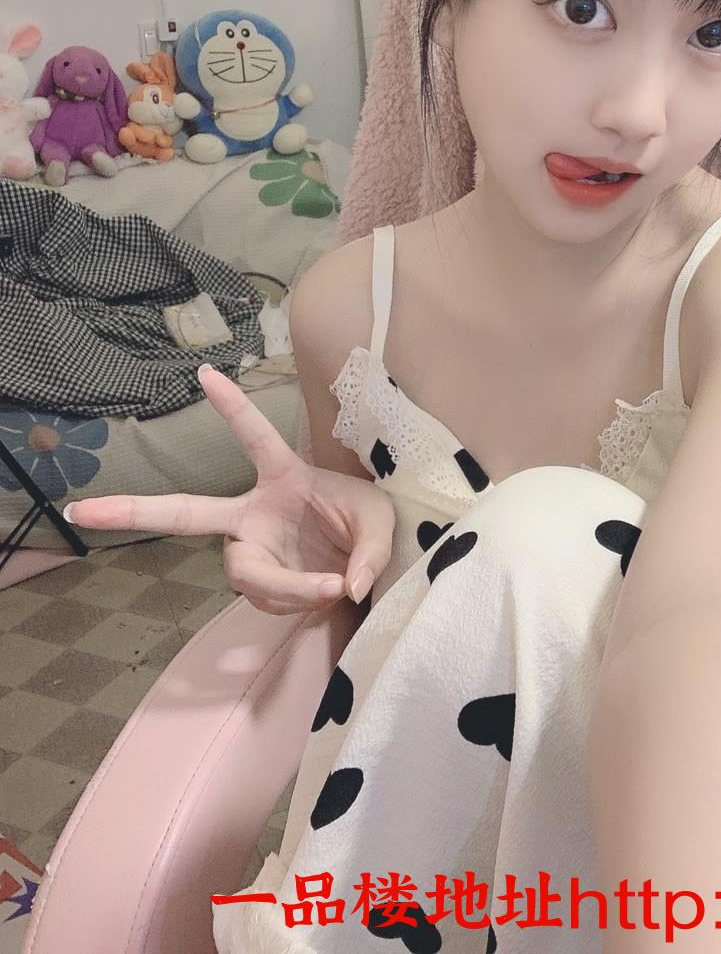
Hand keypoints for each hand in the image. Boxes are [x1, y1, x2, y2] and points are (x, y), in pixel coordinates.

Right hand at [64, 365, 394, 614]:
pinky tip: (323, 595)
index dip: (232, 407)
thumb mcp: (383, 524)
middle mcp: (253, 514)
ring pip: (246, 575)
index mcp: (284, 478)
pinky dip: (299, 601)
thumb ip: (369, 552)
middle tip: (84, 510)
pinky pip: (269, 600)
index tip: (205, 371)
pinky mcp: (259, 584)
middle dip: (134, 510)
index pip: (254, 438)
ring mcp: (250, 550)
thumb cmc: (367, 528)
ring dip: (288, 587)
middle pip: (187, 512)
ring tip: (330, 585)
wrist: (369, 568)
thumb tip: (343, 585)